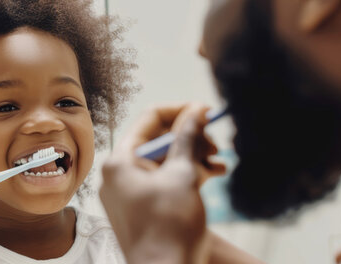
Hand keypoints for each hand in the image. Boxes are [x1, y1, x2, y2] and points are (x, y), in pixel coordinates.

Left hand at [100, 103, 225, 263]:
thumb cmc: (169, 228)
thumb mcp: (182, 175)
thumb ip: (187, 138)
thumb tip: (195, 112)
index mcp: (120, 161)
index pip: (150, 119)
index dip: (181, 112)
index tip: (207, 112)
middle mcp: (119, 174)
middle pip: (159, 141)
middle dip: (191, 139)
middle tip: (216, 144)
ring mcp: (129, 193)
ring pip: (165, 162)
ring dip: (194, 158)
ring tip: (220, 162)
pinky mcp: (142, 208)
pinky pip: (164, 182)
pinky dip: (187, 176)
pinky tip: (214, 174)